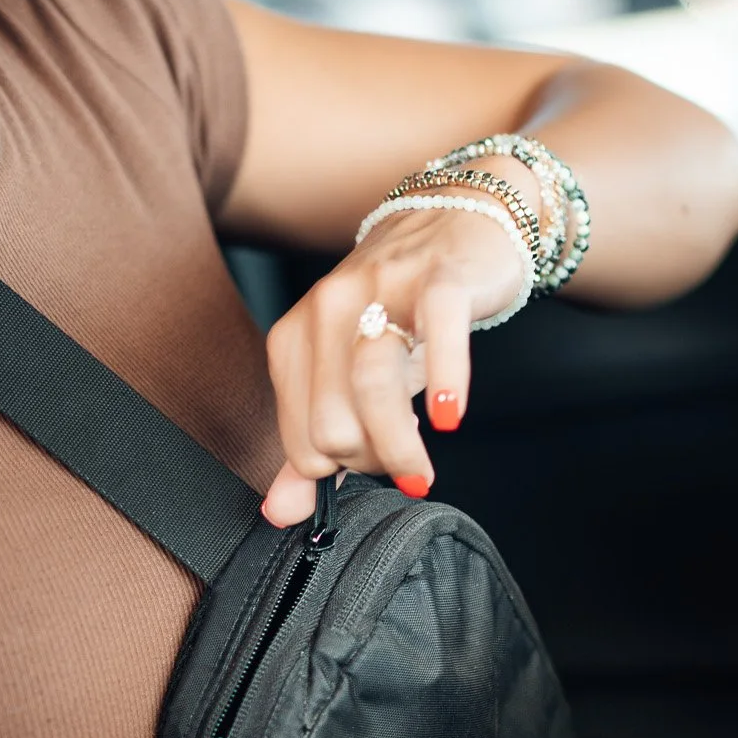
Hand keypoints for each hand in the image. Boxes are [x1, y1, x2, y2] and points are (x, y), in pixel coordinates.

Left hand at [260, 159, 535, 527]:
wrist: (456, 222)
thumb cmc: (401, 313)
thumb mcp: (346, 380)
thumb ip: (310, 449)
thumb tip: (281, 515)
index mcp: (293, 339)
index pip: (301, 443)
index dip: (342, 471)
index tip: (373, 464)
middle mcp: (326, 311)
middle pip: (334, 426)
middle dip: (373, 462)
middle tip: (403, 461)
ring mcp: (382, 290)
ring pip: (373, 389)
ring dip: (402, 447)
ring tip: (421, 468)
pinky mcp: (438, 280)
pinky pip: (437, 335)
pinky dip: (446, 382)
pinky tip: (450, 415)